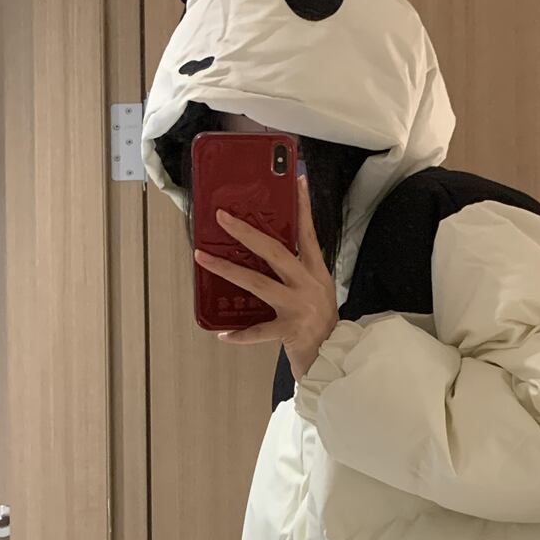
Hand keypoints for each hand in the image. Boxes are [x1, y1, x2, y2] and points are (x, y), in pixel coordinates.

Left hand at [193, 175, 338, 381]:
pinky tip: (223, 335)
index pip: (308, 233)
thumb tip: (270, 252)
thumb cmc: (323, 325)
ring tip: (203, 258)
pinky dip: (241, 334)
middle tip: (223, 217)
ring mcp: (299, 307)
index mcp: (317, 273)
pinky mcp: (290, 331)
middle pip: (275, 252)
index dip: (303, 206)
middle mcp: (308, 285)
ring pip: (258, 283)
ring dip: (227, 270)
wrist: (336, 358)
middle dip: (246, 233)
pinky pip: (259, 331)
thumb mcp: (320, 291)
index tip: (295, 181)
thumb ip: (301, 273)